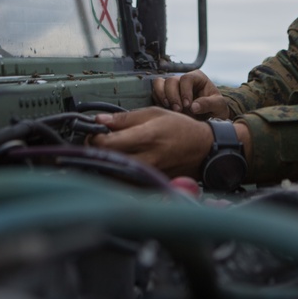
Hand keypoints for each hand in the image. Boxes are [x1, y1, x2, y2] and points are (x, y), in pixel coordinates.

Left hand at [89, 107, 213, 177]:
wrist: (202, 148)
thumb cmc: (179, 128)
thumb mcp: (154, 113)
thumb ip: (125, 118)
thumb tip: (99, 119)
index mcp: (146, 136)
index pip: (108, 143)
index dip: (95, 138)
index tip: (95, 133)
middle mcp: (147, 158)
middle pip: (107, 161)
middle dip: (96, 152)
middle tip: (97, 143)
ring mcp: (150, 174)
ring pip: (114, 175)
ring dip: (105, 164)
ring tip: (108, 153)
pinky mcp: (152, 185)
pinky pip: (126, 183)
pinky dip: (118, 174)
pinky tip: (120, 164)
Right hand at [151, 70, 229, 118]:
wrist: (210, 115)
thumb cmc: (216, 107)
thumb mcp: (219, 105)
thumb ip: (208, 104)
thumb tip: (193, 107)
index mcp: (197, 77)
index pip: (186, 78)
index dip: (185, 91)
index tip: (188, 105)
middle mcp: (183, 79)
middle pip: (171, 80)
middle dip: (173, 96)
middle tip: (178, 110)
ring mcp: (173, 86)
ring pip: (159, 83)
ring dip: (162, 96)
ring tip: (169, 108)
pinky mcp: (165, 94)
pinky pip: (155, 93)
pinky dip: (158, 101)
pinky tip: (166, 110)